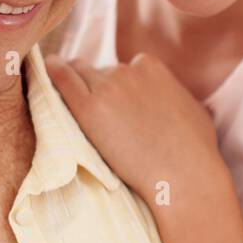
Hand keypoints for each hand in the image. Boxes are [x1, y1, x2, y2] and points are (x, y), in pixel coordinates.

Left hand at [45, 52, 223, 204]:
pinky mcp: (88, 108)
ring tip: (64, 89)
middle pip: (101, 71)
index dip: (122, 86)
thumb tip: (180, 100)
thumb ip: (179, 96)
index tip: (118, 101)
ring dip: (75, 81)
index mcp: (152, 67)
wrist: (183, 175)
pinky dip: (52, 72)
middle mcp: (126, 70)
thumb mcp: (196, 110)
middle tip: (98, 109)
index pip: (127, 68)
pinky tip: (45, 68)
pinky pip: (62, 80)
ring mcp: (106, 87)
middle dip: (99, 86)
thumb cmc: (196, 149)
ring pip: (80, 74)